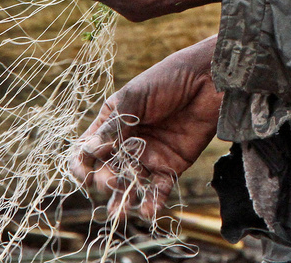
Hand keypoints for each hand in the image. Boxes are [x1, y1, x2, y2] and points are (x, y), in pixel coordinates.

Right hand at [69, 36, 223, 221]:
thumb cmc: (168, 79)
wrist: (208, 80)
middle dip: (106, 181)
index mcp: (111, 124)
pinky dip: (153, 202)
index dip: (82, 165)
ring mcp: (148, 157)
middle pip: (107, 172)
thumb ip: (114, 125)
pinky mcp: (171, 167)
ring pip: (131, 186)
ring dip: (124, 200)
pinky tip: (149, 210)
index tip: (86, 173)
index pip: (87, 151)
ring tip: (122, 210)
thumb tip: (90, 150)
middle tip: (114, 180)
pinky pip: (158, 190)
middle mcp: (127, 144)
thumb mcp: (135, 97)